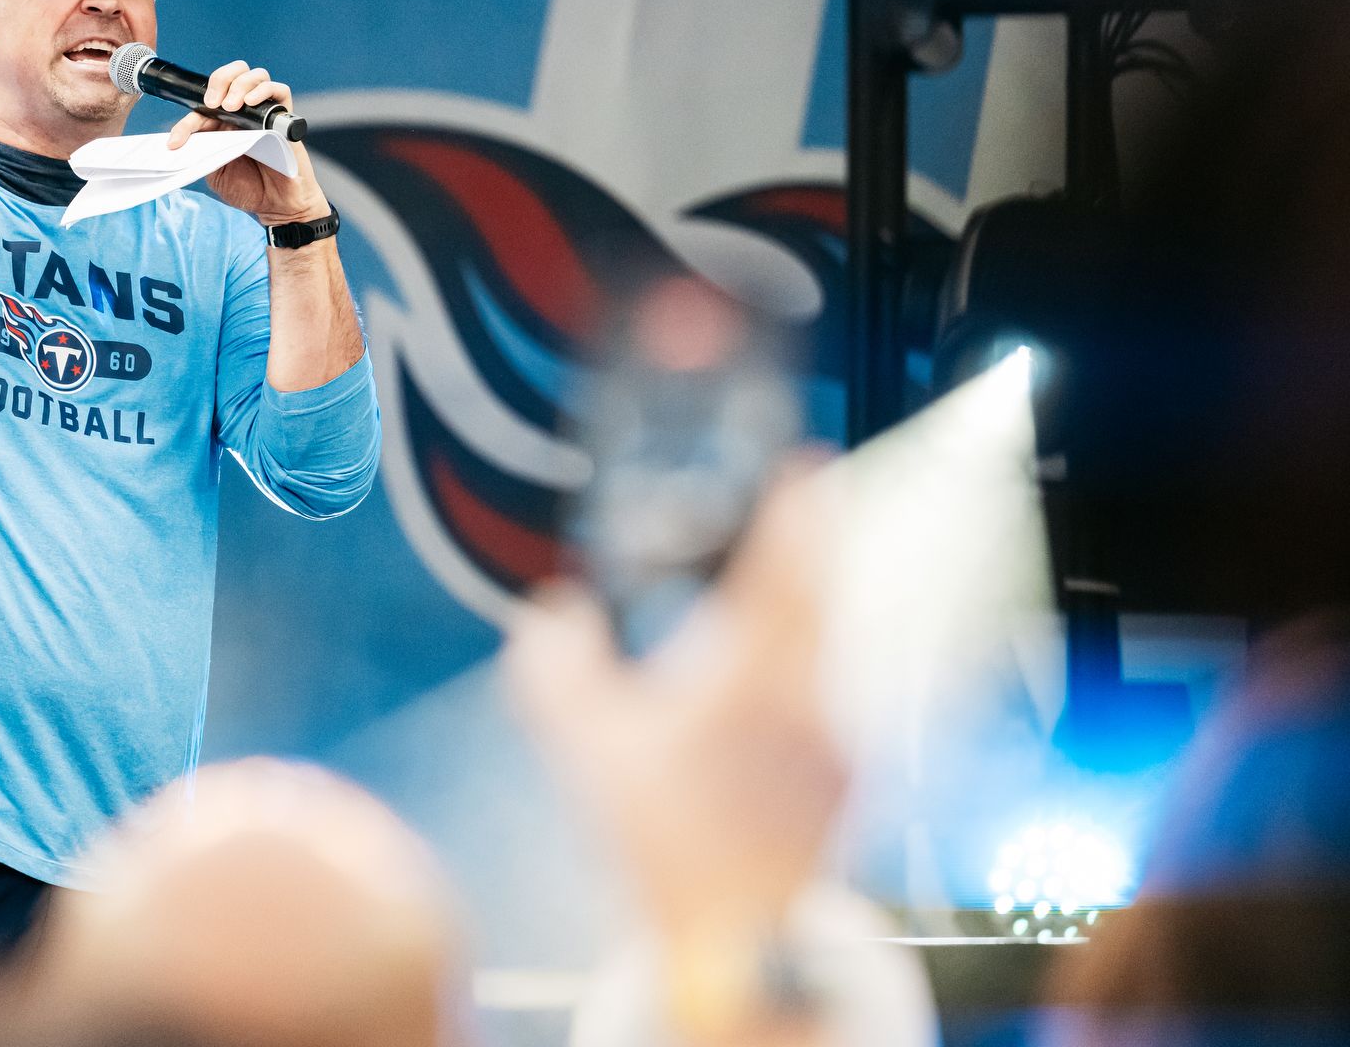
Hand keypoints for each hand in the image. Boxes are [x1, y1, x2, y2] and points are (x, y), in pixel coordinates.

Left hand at [167, 61, 331, 226]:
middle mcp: (244, 113)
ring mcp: (265, 113)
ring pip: (256, 76)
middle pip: (233, 74)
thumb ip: (205, 153)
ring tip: (231, 106)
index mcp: (223, 124)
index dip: (187, 121)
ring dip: (240, 84)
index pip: (202, 108)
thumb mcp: (216, 173)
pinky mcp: (285, 119)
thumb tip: (185, 141)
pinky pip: (280, 91)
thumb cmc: (249, 190)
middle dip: (220, 80)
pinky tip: (251, 102)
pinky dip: (264, 90)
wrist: (277, 206)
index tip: (176, 142)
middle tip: (213, 103)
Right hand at [503, 463, 846, 948]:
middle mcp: (814, 697)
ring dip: (804, 613)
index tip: (805, 463)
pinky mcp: (849, 778)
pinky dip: (802, 673)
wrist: (733, 939)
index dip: (797, 510)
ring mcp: (841, 740)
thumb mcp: (584, 747)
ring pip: (829, 650)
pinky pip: (828, 699)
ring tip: (774, 587)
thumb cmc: (657, 838)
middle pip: (820, 598)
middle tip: (802, 498)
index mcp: (755, 676)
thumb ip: (554, 665)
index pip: (787, 570)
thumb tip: (553, 611)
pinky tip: (766, 686)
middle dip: (808, 545)